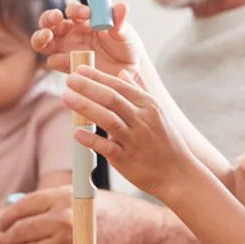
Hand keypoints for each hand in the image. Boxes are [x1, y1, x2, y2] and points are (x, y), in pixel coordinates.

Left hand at [0, 187, 167, 243]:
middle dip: (9, 239)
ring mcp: (66, 242)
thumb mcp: (82, 196)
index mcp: (62, 196)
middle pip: (19, 231)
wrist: (141, 233)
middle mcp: (61, 217)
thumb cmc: (113, 211)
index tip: (2, 225)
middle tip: (7, 242)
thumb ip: (52, 202)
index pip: (22, 207)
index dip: (7, 217)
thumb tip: (17, 209)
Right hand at [32, 0, 142, 77]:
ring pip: (43, 42)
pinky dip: (56, 59)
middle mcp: (71, 33)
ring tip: (47, 36)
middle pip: (49, 22)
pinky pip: (54, 62)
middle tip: (55, 18)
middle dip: (48, 18)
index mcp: (84, 20)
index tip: (87, 13)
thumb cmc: (127, 47)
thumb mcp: (125, 33)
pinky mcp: (67, 67)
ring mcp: (66, 50)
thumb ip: (119, 21)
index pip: (73, 11)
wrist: (130, 73)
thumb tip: (122, 6)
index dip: (76, 10)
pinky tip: (66, 60)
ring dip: (41, 37)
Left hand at [64, 64, 199, 202]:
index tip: (81, 69)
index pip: (120, 86)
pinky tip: (76, 133)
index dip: (99, 77)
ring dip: (85, 107)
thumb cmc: (166, 142)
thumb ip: (139, 91)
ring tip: (66, 97)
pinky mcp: (126, 160)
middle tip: (69, 79)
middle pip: (112, 99)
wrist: (178, 174)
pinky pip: (106, 148)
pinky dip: (91, 140)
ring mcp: (135, 140)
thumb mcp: (158, 113)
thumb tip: (123, 73)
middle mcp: (143, 121)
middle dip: (88, 87)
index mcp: (150, 106)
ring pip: (108, 119)